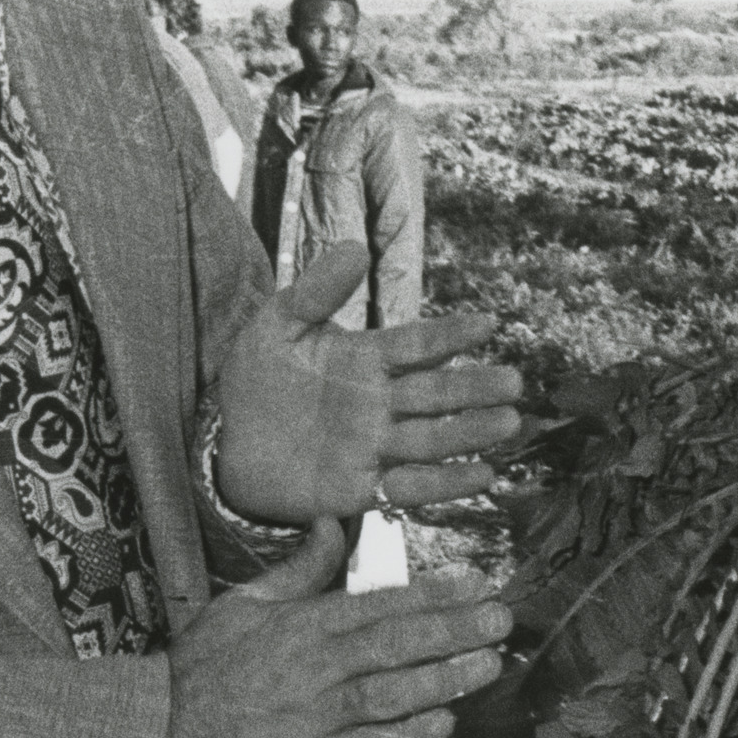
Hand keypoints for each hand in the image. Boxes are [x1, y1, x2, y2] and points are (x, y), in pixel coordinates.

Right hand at [161, 519, 510, 737]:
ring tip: (488, 664)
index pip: (377, 603)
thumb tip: (332, 526)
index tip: (476, 581)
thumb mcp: (239, 608)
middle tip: (501, 619)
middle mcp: (309, 668)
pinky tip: (443, 723)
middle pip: (393, 643)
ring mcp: (309, 718)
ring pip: (388, 692)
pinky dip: (406, 736)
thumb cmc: (197, 675)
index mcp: (297, 626)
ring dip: (443, 679)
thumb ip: (295, 570)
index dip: (433, 593)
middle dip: (454, 629)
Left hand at [214, 249, 525, 525]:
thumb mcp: (277, 326)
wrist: (223, 441)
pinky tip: (481, 477)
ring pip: (431, 439)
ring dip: (470, 433)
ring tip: (508, 424)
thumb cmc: (255, 378)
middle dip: (474, 389)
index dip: (450, 336)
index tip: (488, 324)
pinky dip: (444, 484)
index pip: (416, 344)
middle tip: (514, 383)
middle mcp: (379, 403)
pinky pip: (409, 488)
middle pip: (435, 393)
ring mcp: (374, 447)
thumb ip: (315, 291)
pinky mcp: (360, 489)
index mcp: (365, 359)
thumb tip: (355, 247)